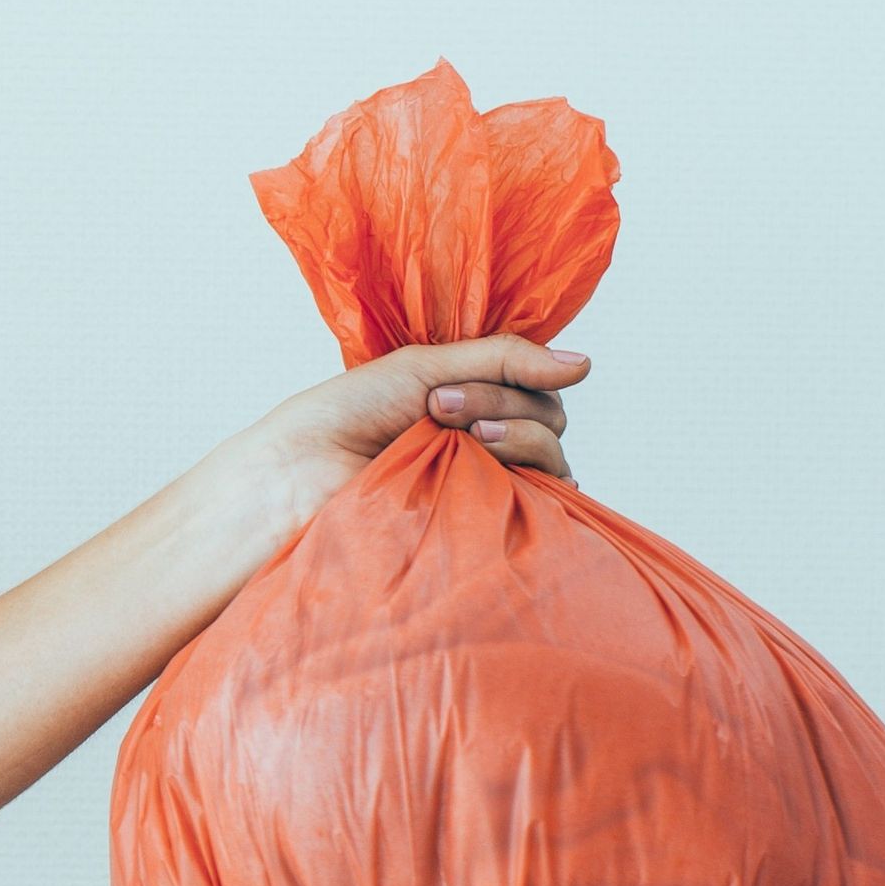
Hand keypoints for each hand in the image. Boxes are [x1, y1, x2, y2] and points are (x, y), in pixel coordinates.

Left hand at [239, 332, 592, 530]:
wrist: (299, 475)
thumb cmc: (346, 417)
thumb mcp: (425, 368)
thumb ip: (506, 360)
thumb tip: (584, 364)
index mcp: (473, 406)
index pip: (536, 389)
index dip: (507, 382)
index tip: (438, 393)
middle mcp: (488, 446)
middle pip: (548, 418)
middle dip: (500, 404)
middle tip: (435, 411)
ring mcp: (489, 487)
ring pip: (551, 458)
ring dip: (512, 436)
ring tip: (456, 440)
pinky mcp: (485, 525)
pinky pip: (539, 504)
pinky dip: (520, 480)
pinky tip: (485, 469)